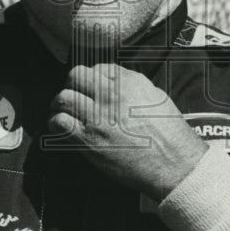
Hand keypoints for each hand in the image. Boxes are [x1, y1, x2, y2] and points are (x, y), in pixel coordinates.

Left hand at [47, 64, 205, 199]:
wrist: (173, 163)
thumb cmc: (170, 133)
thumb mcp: (156, 97)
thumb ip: (134, 86)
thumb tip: (115, 83)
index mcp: (129, 82)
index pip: (98, 67)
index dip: (93, 77)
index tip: (92, 88)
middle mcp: (111, 95)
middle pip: (76, 75)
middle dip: (72, 84)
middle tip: (74, 95)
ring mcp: (98, 117)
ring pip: (64, 97)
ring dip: (60, 104)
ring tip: (63, 111)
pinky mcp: (89, 139)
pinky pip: (60, 122)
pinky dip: (56, 123)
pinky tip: (61, 127)